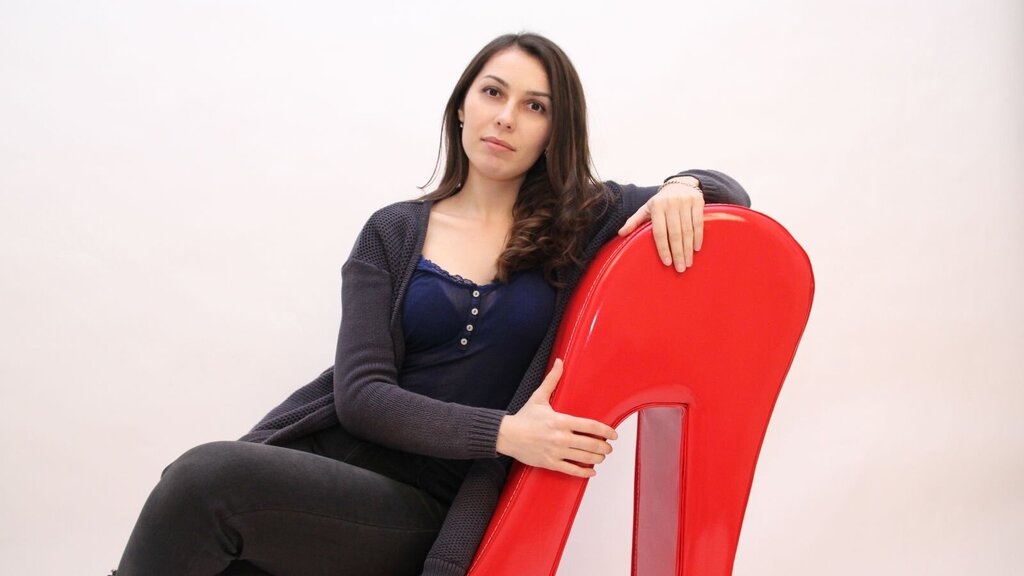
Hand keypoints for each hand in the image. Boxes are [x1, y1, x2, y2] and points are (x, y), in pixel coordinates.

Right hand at [496, 359, 617, 477]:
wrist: (507, 435)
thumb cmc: (524, 417)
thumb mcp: (539, 397)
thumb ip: (552, 380)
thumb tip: (560, 362)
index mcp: (561, 421)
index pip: (590, 426)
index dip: (606, 431)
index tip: (613, 434)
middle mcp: (561, 437)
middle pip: (591, 444)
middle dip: (604, 447)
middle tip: (609, 447)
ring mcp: (556, 451)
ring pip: (584, 458)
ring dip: (597, 458)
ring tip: (602, 457)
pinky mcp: (550, 463)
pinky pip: (572, 470)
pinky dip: (584, 472)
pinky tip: (591, 471)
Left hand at [618, 177, 704, 271]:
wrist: (680, 184)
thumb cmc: (660, 201)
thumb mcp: (646, 209)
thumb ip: (634, 221)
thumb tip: (620, 234)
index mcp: (656, 206)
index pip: (660, 232)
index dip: (663, 248)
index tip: (667, 263)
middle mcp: (671, 203)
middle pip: (675, 233)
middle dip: (678, 253)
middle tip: (680, 268)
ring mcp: (685, 202)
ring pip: (688, 230)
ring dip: (688, 249)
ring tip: (688, 263)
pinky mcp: (698, 201)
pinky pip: (698, 223)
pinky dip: (698, 237)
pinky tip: (696, 249)